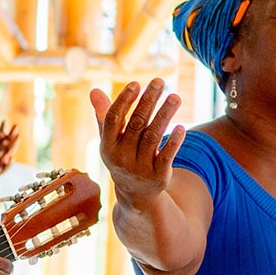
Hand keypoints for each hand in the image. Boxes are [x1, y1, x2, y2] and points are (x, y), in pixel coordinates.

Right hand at [92, 79, 185, 208]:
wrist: (134, 193)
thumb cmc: (121, 156)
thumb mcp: (110, 140)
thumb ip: (103, 115)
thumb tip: (94, 90)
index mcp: (108, 145)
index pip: (114, 119)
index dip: (124, 101)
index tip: (136, 83)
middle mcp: (122, 156)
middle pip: (136, 124)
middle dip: (148, 101)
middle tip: (159, 81)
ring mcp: (140, 167)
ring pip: (153, 136)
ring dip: (164, 115)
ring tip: (175, 97)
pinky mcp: (158, 175)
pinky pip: (166, 156)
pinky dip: (173, 142)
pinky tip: (181, 127)